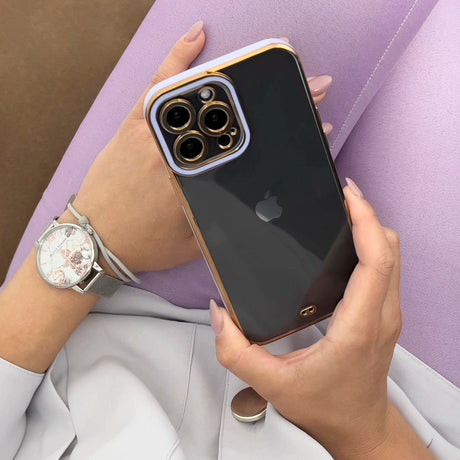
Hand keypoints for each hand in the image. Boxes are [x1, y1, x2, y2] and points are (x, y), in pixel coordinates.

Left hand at [59, 25, 333, 274]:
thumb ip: (223, 220)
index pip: (251, 149)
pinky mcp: (133, 123)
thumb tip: (256, 200)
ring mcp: (151, 132)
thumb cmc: (143, 245)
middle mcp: (175, 153)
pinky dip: (179, 57)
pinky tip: (198, 37)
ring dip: (238, 79)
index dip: (286, 130)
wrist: (93, 240)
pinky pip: (159, 84)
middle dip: (274, 101)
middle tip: (306, 85)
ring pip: (199, 96)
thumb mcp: (194, 242)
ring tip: (266, 65)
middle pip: (233, 119)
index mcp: (194, 184)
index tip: (315, 115)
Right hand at [211, 179, 407, 457]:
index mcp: (357, 327)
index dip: (366, 223)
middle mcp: (381, 315)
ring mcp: (388, 314)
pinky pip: (386, 269)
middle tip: (341, 195)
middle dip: (369, 216)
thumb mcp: (272, 385)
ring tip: (343, 211)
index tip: (349, 196)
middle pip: (390, 250)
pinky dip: (372, 245)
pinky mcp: (383, 315)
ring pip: (392, 257)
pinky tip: (347, 241)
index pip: (375, 263)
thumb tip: (217, 313)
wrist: (358, 427)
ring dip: (372, 229)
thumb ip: (237, 352)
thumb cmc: (321, 407)